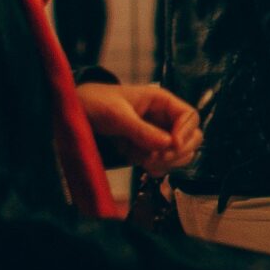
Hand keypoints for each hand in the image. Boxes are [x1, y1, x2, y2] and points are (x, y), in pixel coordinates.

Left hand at [77, 82, 203, 176]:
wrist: (77, 112)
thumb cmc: (97, 103)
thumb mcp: (117, 115)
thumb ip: (141, 130)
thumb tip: (168, 144)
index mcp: (162, 102)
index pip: (190, 117)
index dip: (185, 133)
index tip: (171, 145)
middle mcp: (164, 119)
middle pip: (191, 138)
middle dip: (176, 151)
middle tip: (154, 158)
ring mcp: (157, 135)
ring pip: (179, 154)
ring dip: (164, 162)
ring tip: (142, 160)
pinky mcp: (148, 150)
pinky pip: (163, 163)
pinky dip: (154, 167)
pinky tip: (138, 162)